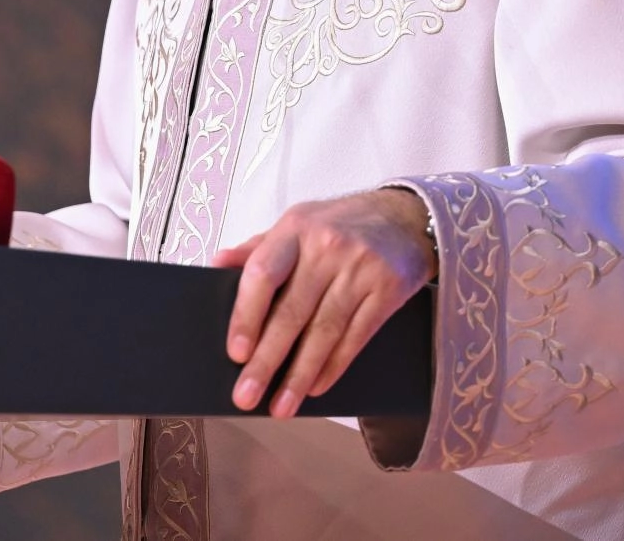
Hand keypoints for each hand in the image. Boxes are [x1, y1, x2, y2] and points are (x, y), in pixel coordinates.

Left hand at [209, 188, 436, 416]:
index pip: (263, 273)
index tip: (235, 352)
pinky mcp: (388, 290)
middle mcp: (326, 247)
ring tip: (280, 407)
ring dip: (299, 375)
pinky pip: (356, 337)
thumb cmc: (339, 223)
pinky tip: (315, 388)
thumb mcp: (297, 222)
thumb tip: (217, 265)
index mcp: (295, 228)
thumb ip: (259, 247)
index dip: (247, 315)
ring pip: (324, 332)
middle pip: (291, 312)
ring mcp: (359, 269)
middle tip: (245, 396)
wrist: (406, 215)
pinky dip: (333, 367)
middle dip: (267, 360)